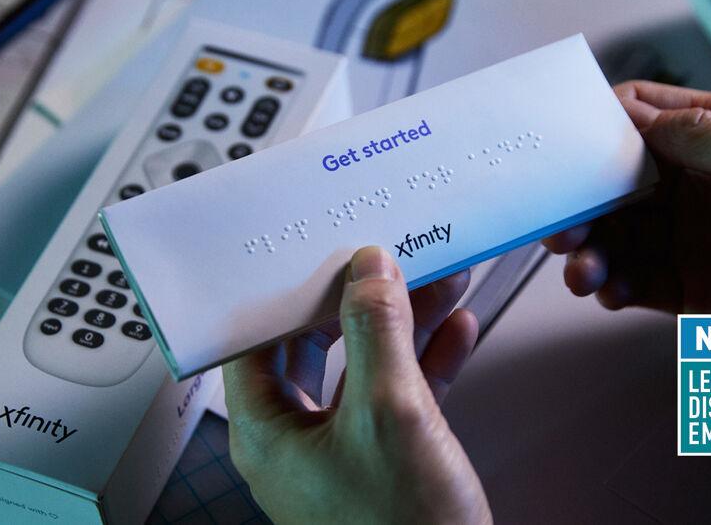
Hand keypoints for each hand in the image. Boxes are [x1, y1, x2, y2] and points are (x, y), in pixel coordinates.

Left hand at [224, 247, 490, 524]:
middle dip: (358, 299)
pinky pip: (401, 394)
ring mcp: (345, 449)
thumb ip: (377, 332)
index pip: (256, 339)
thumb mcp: (389, 413)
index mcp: (268, 432)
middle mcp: (298, 439)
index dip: (284, 290)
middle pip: (316, 344)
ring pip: (366, 365)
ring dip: (404, 322)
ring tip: (436, 279)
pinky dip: (428, 359)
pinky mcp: (387, 459)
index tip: (315, 252)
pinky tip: (454, 329)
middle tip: (384, 258)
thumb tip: (369, 271)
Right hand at [545, 81, 710, 343]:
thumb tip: (637, 114)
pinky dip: (615, 286)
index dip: (603, 129)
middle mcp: (705, 186)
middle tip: (561, 223)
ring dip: (592, 251)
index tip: (569, 151)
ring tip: (583, 269)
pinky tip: (610, 290)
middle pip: (621, 185)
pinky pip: (640, 282)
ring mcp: (698, 238)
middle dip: (584, 203)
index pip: (649, 118)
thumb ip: (704, 137)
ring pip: (623, 237)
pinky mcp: (698, 286)